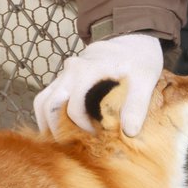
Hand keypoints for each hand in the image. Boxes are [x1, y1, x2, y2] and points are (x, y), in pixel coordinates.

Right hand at [34, 34, 162, 135]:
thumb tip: (129, 132)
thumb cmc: (139, 61)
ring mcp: (64, 74)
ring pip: (42, 102)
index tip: (97, 136)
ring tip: (62, 143)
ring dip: (47, 124)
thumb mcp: (144, 81)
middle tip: (72, 147)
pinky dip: (49, 116)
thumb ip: (137, 106)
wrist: (130, 41)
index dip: (83, 127)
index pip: (74, 106)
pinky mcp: (63, 79)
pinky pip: (46, 99)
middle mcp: (70, 71)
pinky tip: (62, 131)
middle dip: (57, 130)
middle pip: (49, 105)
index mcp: (88, 70)